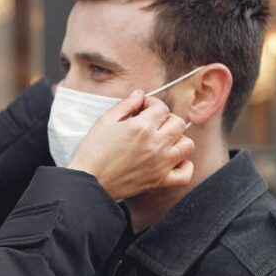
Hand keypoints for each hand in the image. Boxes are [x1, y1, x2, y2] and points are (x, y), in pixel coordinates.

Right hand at [66, 90, 194, 199]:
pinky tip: (172, 161)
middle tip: (152, 124)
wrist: (89, 181)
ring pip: (187, 145)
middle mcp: (155, 144)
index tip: (142, 109)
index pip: (161, 107)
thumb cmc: (93, 151)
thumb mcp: (105, 121)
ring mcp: (160, 164)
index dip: (152, 104)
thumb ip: (125, 105)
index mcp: (141, 127)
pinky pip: (185, 175)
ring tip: (163, 141)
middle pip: (178, 123)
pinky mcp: (159, 181)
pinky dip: (183, 167)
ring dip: (178, 140)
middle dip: (166, 119)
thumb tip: (140, 94)